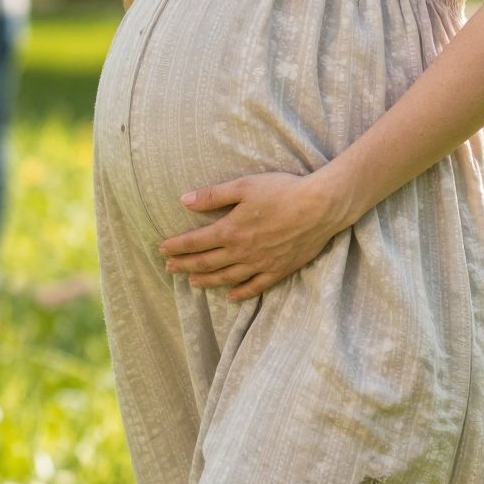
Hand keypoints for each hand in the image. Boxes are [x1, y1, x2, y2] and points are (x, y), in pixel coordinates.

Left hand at [157, 168, 351, 300]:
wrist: (320, 207)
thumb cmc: (283, 191)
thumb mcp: (245, 186)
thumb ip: (213, 196)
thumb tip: (184, 200)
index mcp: (230, 230)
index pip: (195, 242)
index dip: (177, 247)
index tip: (162, 249)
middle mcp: (241, 252)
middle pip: (206, 263)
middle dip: (185, 265)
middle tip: (169, 268)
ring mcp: (260, 264)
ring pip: (226, 278)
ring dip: (206, 281)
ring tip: (192, 282)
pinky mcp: (278, 270)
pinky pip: (255, 287)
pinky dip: (240, 293)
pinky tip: (231, 296)